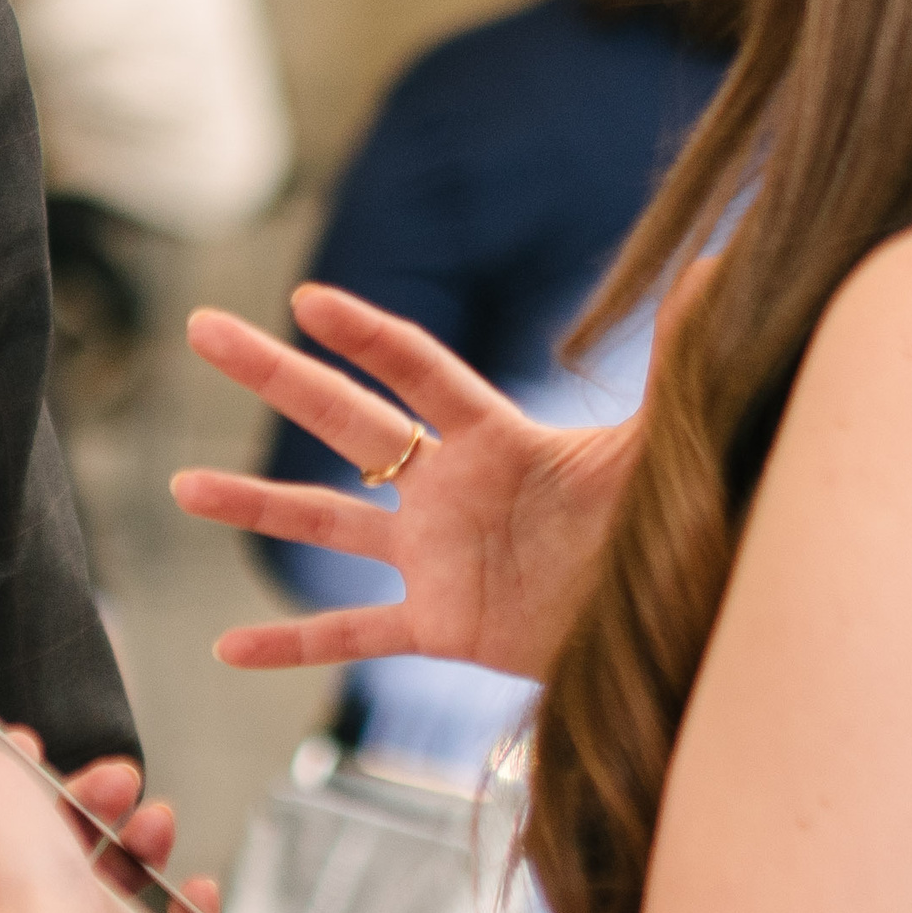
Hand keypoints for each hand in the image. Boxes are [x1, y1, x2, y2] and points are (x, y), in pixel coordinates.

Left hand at [0, 622, 214, 912]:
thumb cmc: (11, 887)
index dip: (7, 758)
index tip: (29, 741)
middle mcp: (4, 889)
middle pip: (53, 821)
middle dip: (96, 789)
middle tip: (122, 782)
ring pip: (109, 864)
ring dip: (141, 836)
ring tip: (157, 829)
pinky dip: (176, 899)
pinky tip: (187, 889)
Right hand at [176, 279, 670, 680]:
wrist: (680, 623)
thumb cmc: (674, 523)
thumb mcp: (668, 446)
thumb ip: (682, 358)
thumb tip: (727, 262)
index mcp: (496, 438)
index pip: (418, 373)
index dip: (367, 335)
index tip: (305, 299)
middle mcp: (449, 487)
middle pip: (344, 419)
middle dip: (272, 372)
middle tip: (203, 327)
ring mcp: (436, 556)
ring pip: (325, 521)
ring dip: (255, 503)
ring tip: (184, 486)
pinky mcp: (441, 626)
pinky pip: (352, 635)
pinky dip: (291, 646)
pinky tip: (229, 650)